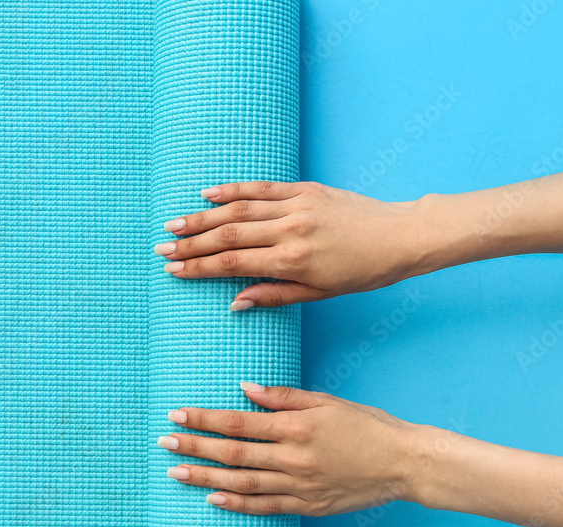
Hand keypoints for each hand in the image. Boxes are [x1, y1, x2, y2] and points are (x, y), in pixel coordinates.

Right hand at [155, 181, 437, 307]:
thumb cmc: (362, 272)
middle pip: (228, 235)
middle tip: (162, 249)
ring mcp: (297, 205)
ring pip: (239, 210)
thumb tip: (234, 302)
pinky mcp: (306, 188)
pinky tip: (209, 193)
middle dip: (191, 243)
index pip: (233, 263)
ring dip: (203, 217)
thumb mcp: (318, 293)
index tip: (174, 270)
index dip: (199, 267)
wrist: (400, 236)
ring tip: (174, 224)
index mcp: (293, 260)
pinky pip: (262, 188)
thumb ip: (273, 295)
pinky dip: (233, 190)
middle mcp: (291, 229)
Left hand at [160, 383, 425, 515]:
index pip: (238, 422)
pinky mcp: (308, 506)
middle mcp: (293, 458)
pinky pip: (265, 507)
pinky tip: (213, 499)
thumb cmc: (366, 426)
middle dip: (194, 448)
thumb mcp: (326, 401)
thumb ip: (282, 397)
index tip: (176, 415)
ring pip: (242, 483)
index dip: (204, 419)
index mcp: (296, 427)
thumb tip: (244, 388)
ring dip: (205, 478)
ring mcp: (299, 485)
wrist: (404, 463)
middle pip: (233, 454)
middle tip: (164, 443)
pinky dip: (237, 504)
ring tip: (176, 473)